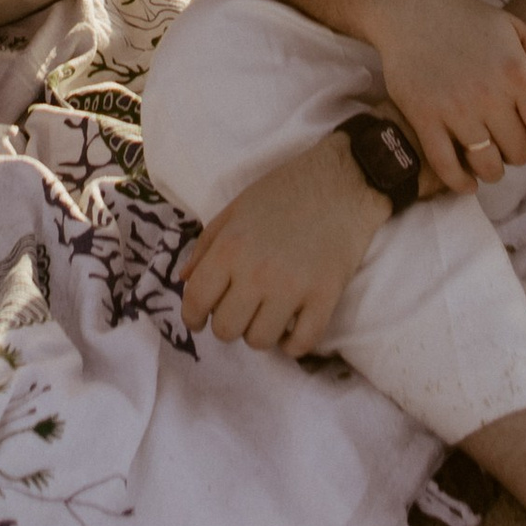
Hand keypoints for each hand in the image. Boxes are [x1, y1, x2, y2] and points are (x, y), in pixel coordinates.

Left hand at [181, 136, 392, 357]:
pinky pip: (301, 344)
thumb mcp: (235, 209)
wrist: (342, 180)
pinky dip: (292, 345)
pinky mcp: (325, 297)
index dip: (192, 317)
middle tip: (238, 310)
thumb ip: (205, 246)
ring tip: (266, 315)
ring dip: (259, 332)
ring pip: (260, 341)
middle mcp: (257, 273)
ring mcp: (292, 288)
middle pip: (226, 329)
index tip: (199, 320)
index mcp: (230, 248)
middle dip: (227, 324)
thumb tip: (184, 281)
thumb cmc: (283, 191)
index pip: (196, 301)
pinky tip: (291, 329)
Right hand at [361, 0, 525, 192]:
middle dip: (517, 153)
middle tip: (507, 144)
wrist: (410, 10)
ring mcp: (454, 108)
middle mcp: (489, 94)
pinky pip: (447, 166)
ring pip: (487, 165)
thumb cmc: (467, 19)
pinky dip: (460, 182)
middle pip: (518, 151)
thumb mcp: (515, 29)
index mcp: (516, 72)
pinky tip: (467, 182)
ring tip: (489, 161)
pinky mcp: (423, 117)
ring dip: (492, 170)